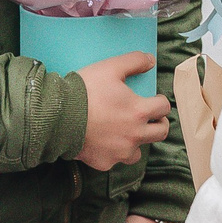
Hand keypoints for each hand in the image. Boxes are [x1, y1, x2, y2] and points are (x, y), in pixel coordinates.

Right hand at [76, 53, 169, 170]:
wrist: (58, 116)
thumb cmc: (84, 91)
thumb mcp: (109, 67)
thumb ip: (134, 61)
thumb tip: (150, 60)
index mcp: (139, 111)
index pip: (163, 108)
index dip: (160, 102)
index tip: (154, 100)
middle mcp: (134, 135)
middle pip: (160, 133)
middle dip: (159, 124)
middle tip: (150, 119)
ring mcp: (120, 151)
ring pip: (138, 152)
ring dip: (136, 142)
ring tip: (126, 133)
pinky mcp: (105, 162)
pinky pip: (115, 160)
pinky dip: (112, 152)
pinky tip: (102, 142)